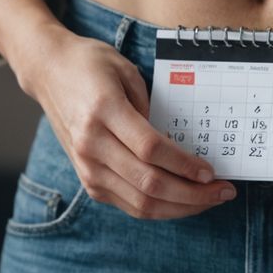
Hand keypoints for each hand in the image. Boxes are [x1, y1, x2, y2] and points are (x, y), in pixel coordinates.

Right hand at [24, 25, 236, 219]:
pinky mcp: (88, 180)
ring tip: (209, 200)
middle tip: (223, 190)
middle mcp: (91, 145)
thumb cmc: (91, 65)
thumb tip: (182, 144)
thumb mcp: (126, 71)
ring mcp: (87, 167)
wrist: (48, 71)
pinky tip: (183, 201)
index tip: (212, 170)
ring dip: (180, 207)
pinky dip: (160, 208)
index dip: (184, 165)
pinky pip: (128, 204)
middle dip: (192, 193)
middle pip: (148, 183)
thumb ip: (152, 105)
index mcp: (103, 111)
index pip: (150, 149)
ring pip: (140, 202)